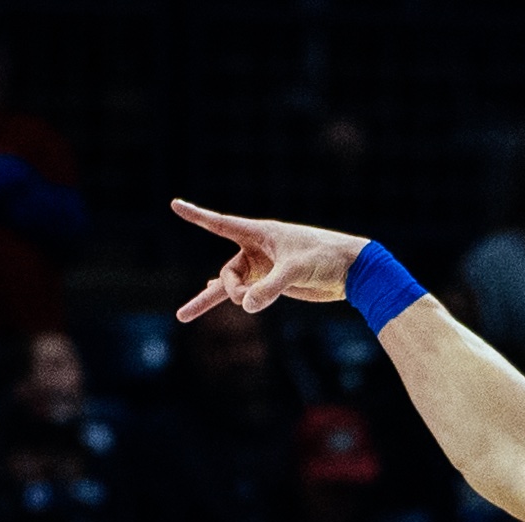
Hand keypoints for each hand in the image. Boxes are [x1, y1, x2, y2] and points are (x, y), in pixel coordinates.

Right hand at [173, 200, 368, 317]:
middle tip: (245, 300)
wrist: (349, 269)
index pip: (220, 224)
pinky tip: (207, 291)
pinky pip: (246, 291)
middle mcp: (258, 250)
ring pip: (233, 285)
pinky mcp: (274, 284)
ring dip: (220, 299)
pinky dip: (231, 294)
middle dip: (230, 289)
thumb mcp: (295, 271)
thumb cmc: (324, 258)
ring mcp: (265, 267)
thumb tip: (247, 306)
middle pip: (228, 272)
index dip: (197, 216)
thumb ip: (270, 289)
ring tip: (184, 315)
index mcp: (260, 234)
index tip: (174, 204)